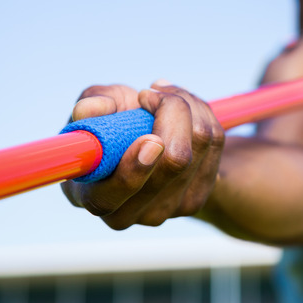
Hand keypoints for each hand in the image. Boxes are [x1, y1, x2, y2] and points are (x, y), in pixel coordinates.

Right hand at [61, 81, 224, 229]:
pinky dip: (204, 113)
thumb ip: (90, 106)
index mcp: (92, 196)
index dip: (133, 170)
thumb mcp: (96, 107)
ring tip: (166, 93)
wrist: (146, 135)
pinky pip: (216, 142)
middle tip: (155, 89)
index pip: (110, 198)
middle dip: (172, 113)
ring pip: (200, 145)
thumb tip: (87, 110)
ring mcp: (168, 210)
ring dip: (188, 105)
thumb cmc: (111, 122)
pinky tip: (186, 108)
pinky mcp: (198, 197)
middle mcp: (129, 213)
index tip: (150, 138)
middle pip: (174, 163)